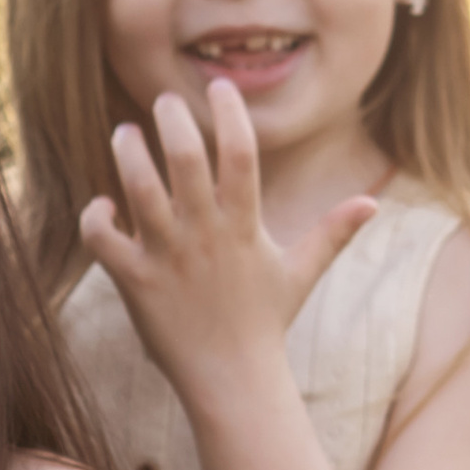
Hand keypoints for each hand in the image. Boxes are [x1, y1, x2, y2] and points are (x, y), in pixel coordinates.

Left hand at [79, 80, 377, 408]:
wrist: (232, 382)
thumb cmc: (264, 325)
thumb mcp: (300, 273)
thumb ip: (332, 233)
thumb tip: (373, 203)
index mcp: (243, 226)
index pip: (241, 152)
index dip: (231, 113)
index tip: (220, 87)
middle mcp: (205, 235)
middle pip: (186, 159)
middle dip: (172, 121)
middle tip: (164, 102)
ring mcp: (168, 258)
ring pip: (139, 190)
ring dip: (128, 154)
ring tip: (124, 134)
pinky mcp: (135, 283)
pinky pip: (104, 240)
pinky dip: (96, 217)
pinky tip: (102, 207)